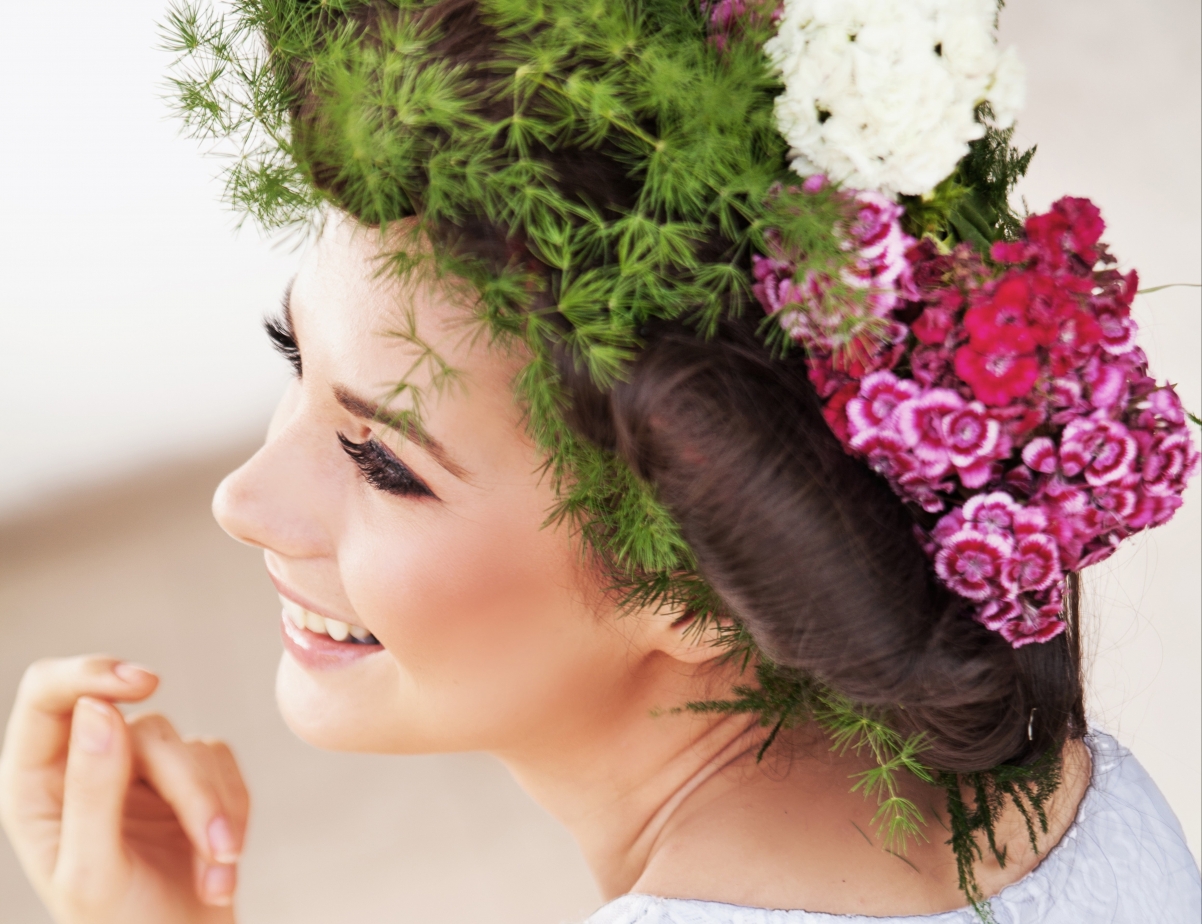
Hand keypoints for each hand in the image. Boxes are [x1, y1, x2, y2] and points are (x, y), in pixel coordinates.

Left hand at [0, 656, 248, 923]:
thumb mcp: (94, 871)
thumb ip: (91, 789)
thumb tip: (99, 708)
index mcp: (36, 786)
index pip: (49, 695)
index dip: (91, 674)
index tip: (145, 684)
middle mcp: (86, 767)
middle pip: (144, 730)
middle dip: (190, 789)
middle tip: (218, 844)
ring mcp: (141, 771)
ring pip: (192, 748)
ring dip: (217, 812)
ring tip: (221, 873)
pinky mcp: (190, 779)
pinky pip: (225, 764)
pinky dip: (235, 814)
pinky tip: (224, 866)